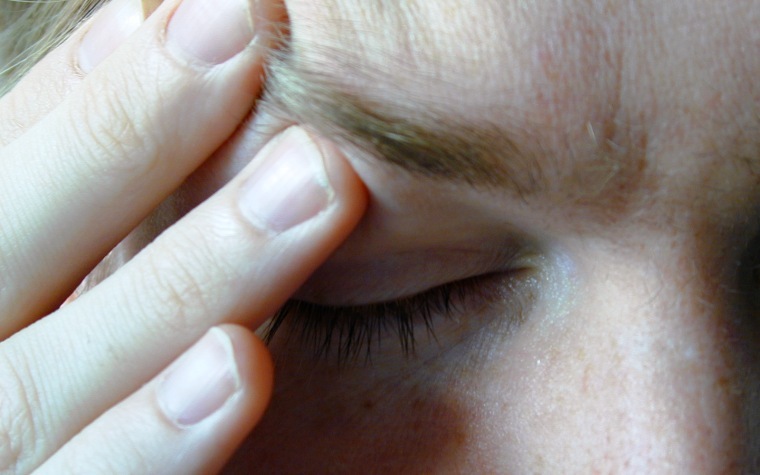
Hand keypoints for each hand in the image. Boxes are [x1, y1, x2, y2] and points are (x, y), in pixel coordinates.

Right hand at [0, 0, 365, 472]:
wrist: (19, 464)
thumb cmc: (8, 371)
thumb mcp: (17, 282)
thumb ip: (62, 190)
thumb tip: (129, 41)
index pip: (0, 172)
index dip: (91, 93)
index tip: (203, 7)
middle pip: (6, 246)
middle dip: (125, 139)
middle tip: (246, 31)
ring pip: (41, 383)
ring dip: (182, 274)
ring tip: (317, 183)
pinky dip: (149, 445)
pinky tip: (238, 368)